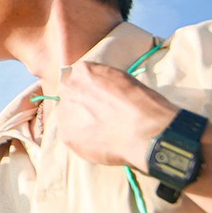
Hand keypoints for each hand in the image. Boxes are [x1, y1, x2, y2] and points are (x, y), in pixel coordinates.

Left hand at [58, 61, 177, 170]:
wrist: (145, 131)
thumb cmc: (142, 104)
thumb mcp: (123, 79)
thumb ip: (103, 81)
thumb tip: (99, 90)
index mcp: (83, 71)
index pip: (78, 78)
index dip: (89, 91)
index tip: (98, 100)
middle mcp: (69, 88)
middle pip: (69, 96)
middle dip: (81, 105)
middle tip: (99, 117)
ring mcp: (65, 111)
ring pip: (67, 116)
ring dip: (79, 122)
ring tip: (101, 131)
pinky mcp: (66, 134)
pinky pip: (71, 135)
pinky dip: (82, 139)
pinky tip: (99, 141)